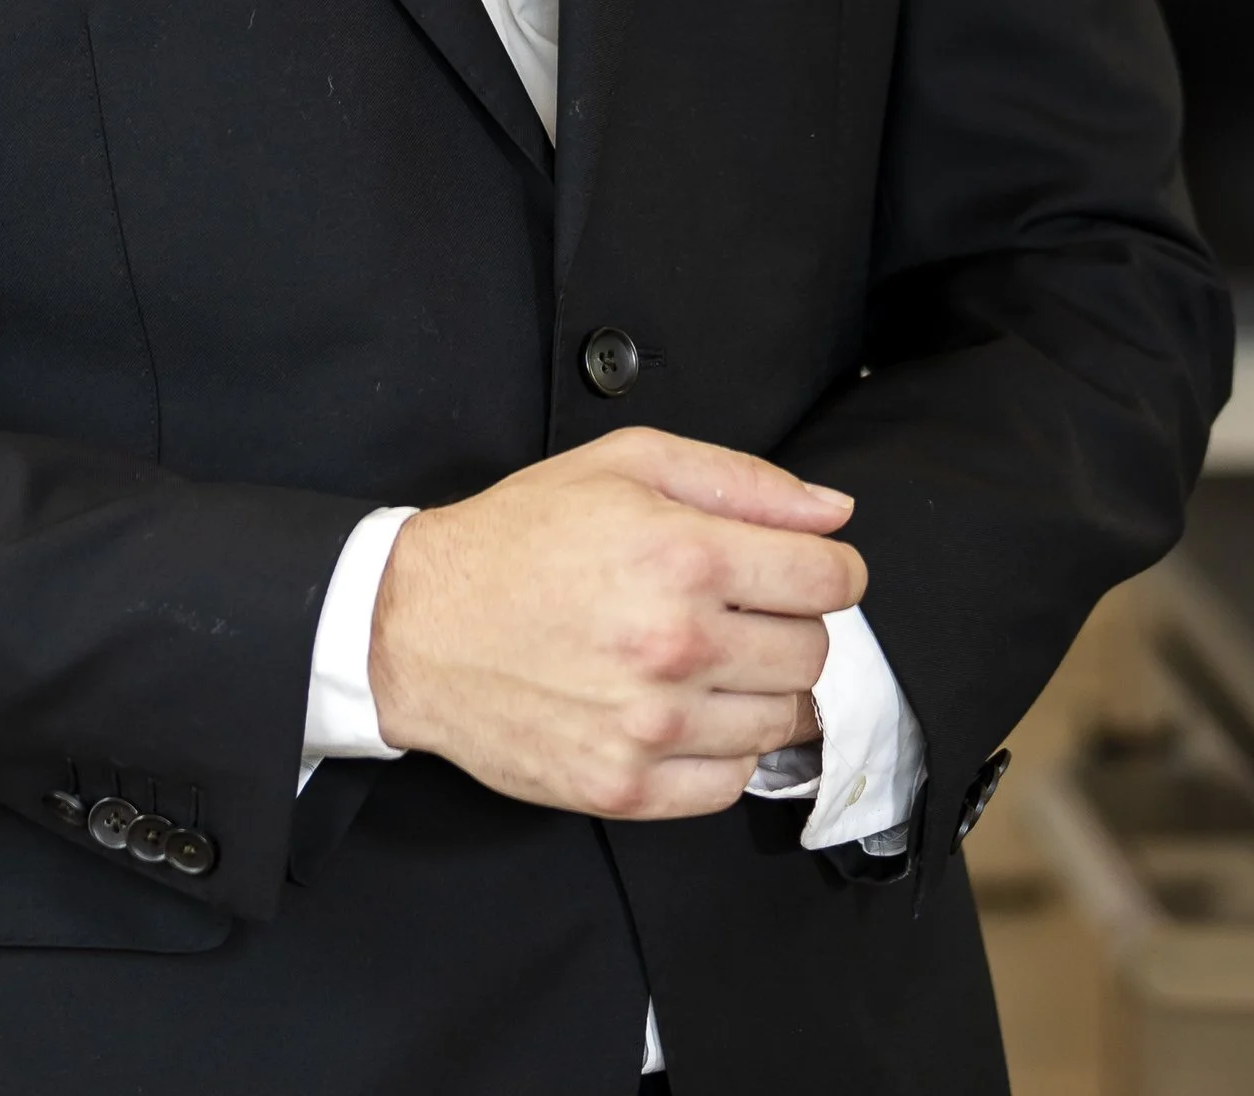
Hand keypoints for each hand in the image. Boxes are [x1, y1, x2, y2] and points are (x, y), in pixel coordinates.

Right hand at [367, 428, 863, 820]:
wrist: (420, 624)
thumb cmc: (521, 536)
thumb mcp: (624, 465)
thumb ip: (740, 482)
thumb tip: (832, 513)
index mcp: (684, 554)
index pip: (830, 580)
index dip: (831, 569)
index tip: (806, 572)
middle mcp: (678, 644)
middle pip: (813, 653)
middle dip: (789, 624)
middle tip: (736, 610)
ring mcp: (653, 726)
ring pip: (782, 722)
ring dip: (758, 689)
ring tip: (702, 660)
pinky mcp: (627, 788)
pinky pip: (732, 784)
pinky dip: (722, 750)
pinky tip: (680, 711)